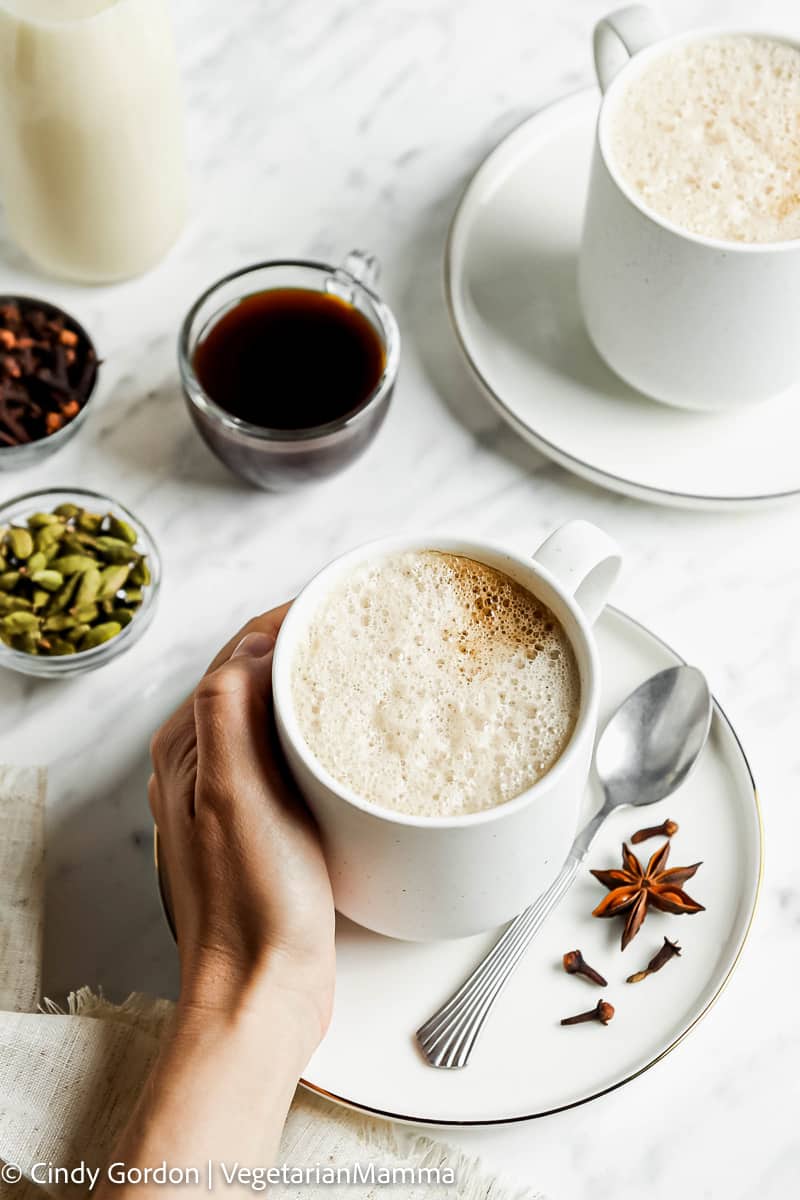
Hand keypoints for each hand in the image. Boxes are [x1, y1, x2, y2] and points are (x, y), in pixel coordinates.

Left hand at [149, 605, 334, 1059]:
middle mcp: (206, 763)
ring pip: (279, 712)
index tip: (341, 600)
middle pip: (259, 676)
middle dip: (308, 645)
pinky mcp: (271, 820)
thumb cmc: (250, 904)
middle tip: (366, 628)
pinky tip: (359, 736)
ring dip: (319, 685)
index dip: (290, 618)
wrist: (262, 990)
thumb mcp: (232, 795)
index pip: (238, 653)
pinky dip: (325, 730)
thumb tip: (257, 648)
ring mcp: (238, 792)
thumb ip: (230, 712)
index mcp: (189, 747)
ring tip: (369, 668)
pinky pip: (296, 752)